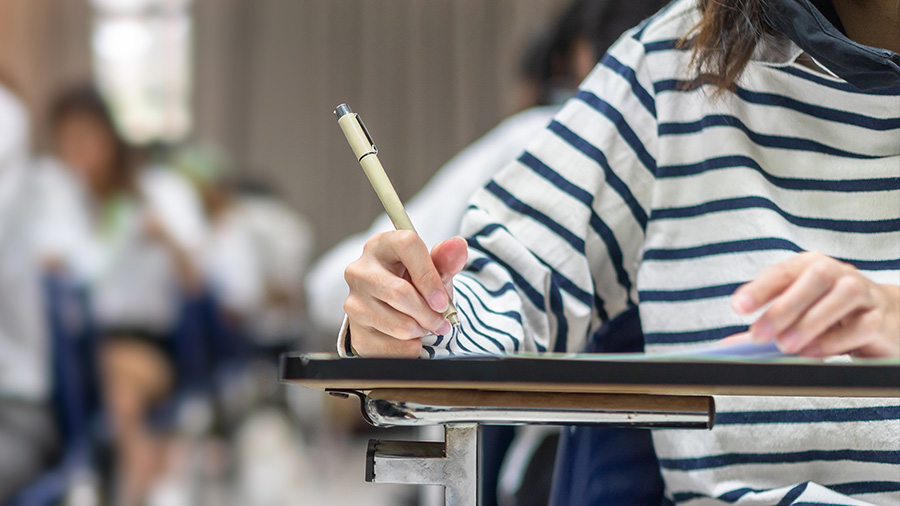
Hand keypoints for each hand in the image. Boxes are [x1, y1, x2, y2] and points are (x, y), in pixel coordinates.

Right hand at [343, 231, 467, 357]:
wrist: (396, 311)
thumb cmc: (416, 283)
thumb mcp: (435, 270)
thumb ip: (448, 259)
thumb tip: (458, 245)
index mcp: (381, 245)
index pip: (406, 246)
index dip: (429, 275)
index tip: (442, 301)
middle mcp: (360, 270)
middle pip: (399, 293)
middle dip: (429, 313)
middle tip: (441, 321)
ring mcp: (353, 302)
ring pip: (399, 325)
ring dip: (421, 331)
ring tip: (424, 325)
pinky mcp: (355, 332)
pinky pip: (391, 349)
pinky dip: (410, 349)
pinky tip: (410, 338)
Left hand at [730, 251, 899, 357]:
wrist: (884, 319)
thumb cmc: (832, 313)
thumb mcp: (798, 314)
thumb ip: (768, 326)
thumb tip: (730, 345)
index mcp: (810, 266)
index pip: (782, 272)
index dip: (760, 289)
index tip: (739, 307)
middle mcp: (838, 273)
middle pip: (814, 278)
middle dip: (783, 307)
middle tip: (759, 335)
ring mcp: (863, 293)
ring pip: (842, 296)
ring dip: (810, 321)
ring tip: (786, 345)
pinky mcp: (880, 319)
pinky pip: (861, 326)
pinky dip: (835, 340)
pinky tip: (812, 352)